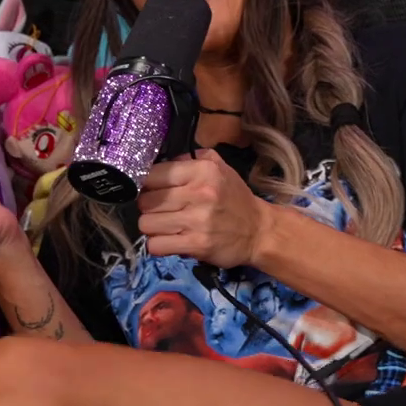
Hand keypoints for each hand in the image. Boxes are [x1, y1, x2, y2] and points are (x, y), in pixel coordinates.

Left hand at [137, 149, 270, 269]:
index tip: (157, 191)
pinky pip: (155, 246)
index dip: (149, 184)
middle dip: (151, 208)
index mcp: (203, 170)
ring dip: (154, 228)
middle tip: (166, 211)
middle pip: (145, 201)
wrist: (260, 231)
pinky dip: (159, 246)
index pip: (152, 175)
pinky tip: (172, 241)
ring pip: (146, 224)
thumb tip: (161, 163)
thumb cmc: (235, 198)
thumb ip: (190, 159)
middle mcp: (200, 193)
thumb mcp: (220, 168)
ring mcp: (197, 220)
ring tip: (170, 226)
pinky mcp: (196, 244)